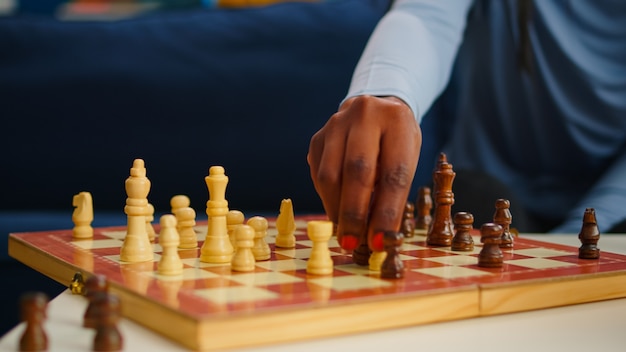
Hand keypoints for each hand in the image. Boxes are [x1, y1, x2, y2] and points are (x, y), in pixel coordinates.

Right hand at [308, 95, 421, 251]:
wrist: (374, 108)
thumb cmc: (395, 142)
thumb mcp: (406, 159)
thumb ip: (392, 193)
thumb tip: (376, 236)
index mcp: (397, 119)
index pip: (393, 173)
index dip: (386, 212)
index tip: (380, 241)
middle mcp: (364, 114)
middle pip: (357, 171)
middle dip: (354, 213)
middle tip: (352, 243)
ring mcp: (336, 123)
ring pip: (330, 175)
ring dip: (336, 210)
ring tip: (345, 232)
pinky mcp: (317, 137)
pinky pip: (318, 175)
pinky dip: (328, 198)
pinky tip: (337, 208)